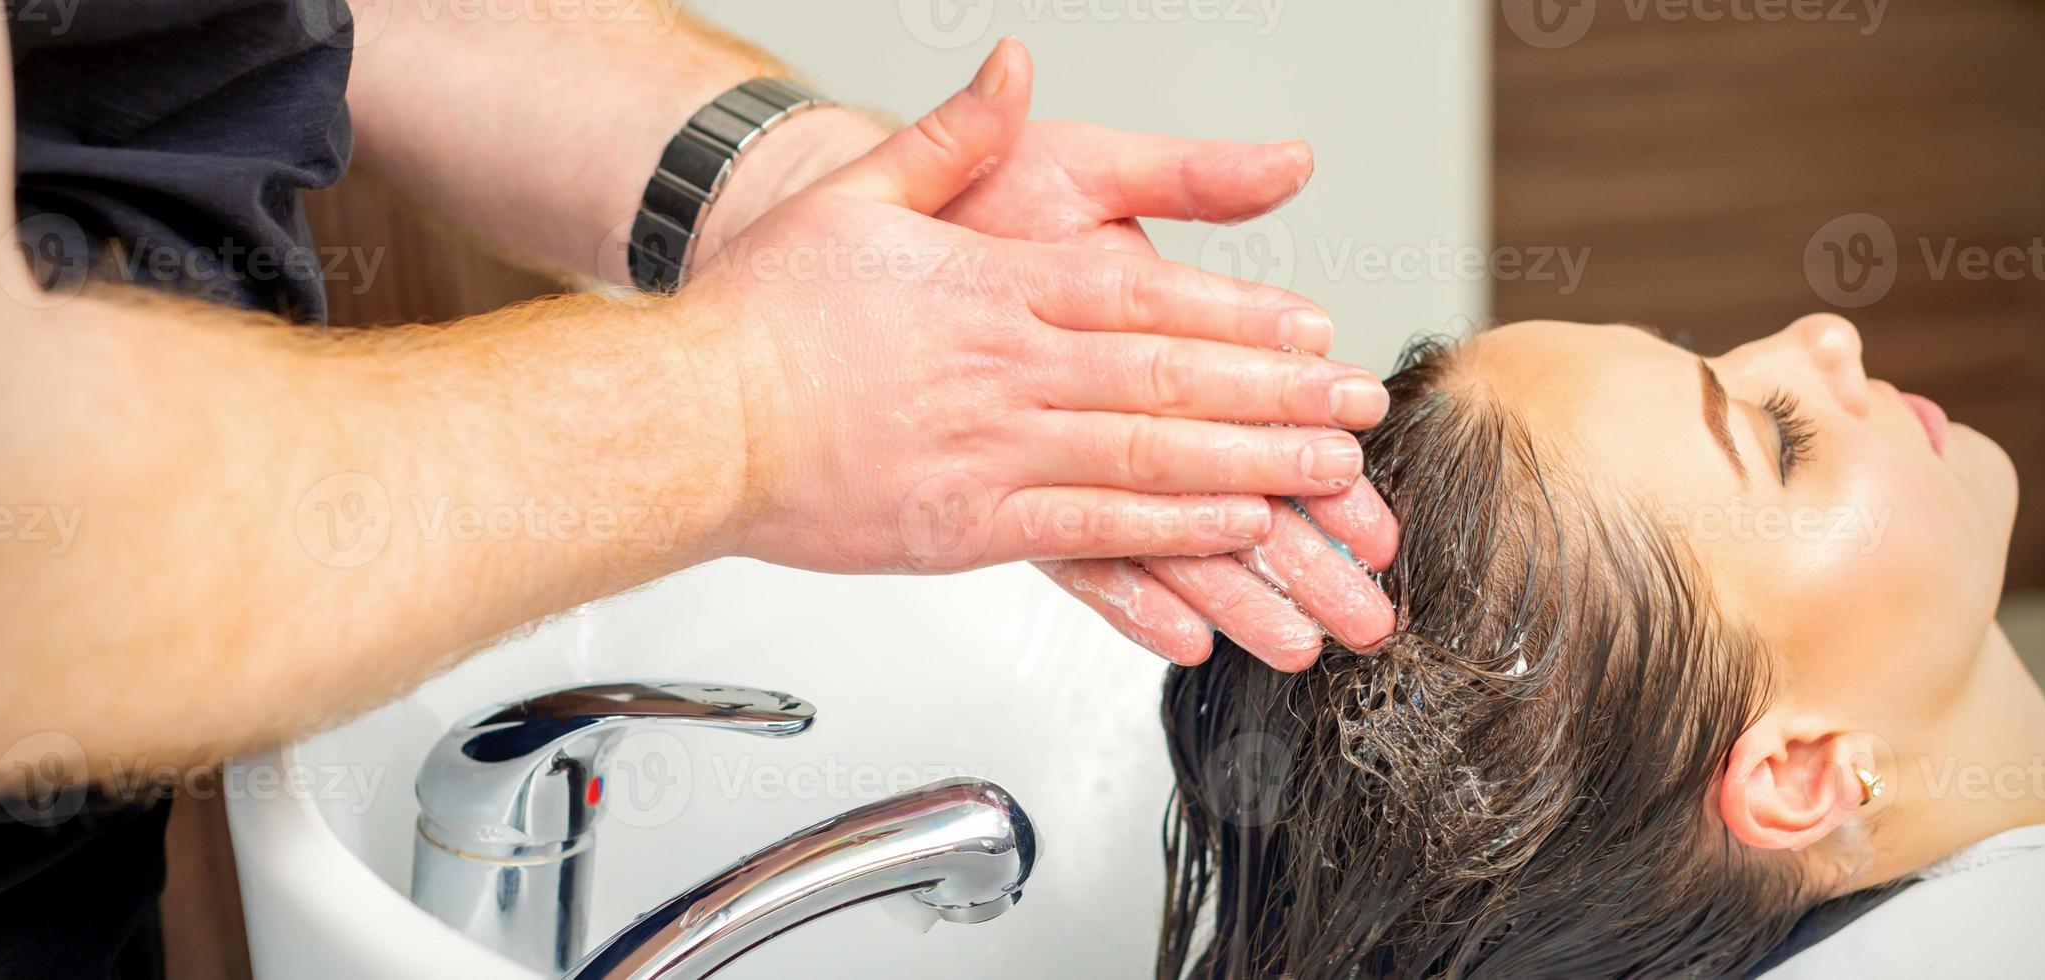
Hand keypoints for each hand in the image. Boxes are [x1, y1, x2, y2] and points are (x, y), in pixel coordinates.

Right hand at [683, 40, 1386, 580]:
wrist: (689, 413)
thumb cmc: (768, 313)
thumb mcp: (861, 193)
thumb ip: (951, 135)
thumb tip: (1012, 67)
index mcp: (994, 283)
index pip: (1143, 293)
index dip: (1240, 313)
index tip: (1313, 328)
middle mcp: (1006, 367)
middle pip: (1167, 377)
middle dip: (1276, 396)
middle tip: (1356, 411)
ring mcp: (990, 451)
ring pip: (1144, 459)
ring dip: (1247, 468)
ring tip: (1326, 480)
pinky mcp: (964, 528)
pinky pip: (1086, 536)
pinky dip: (1165, 536)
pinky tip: (1227, 534)